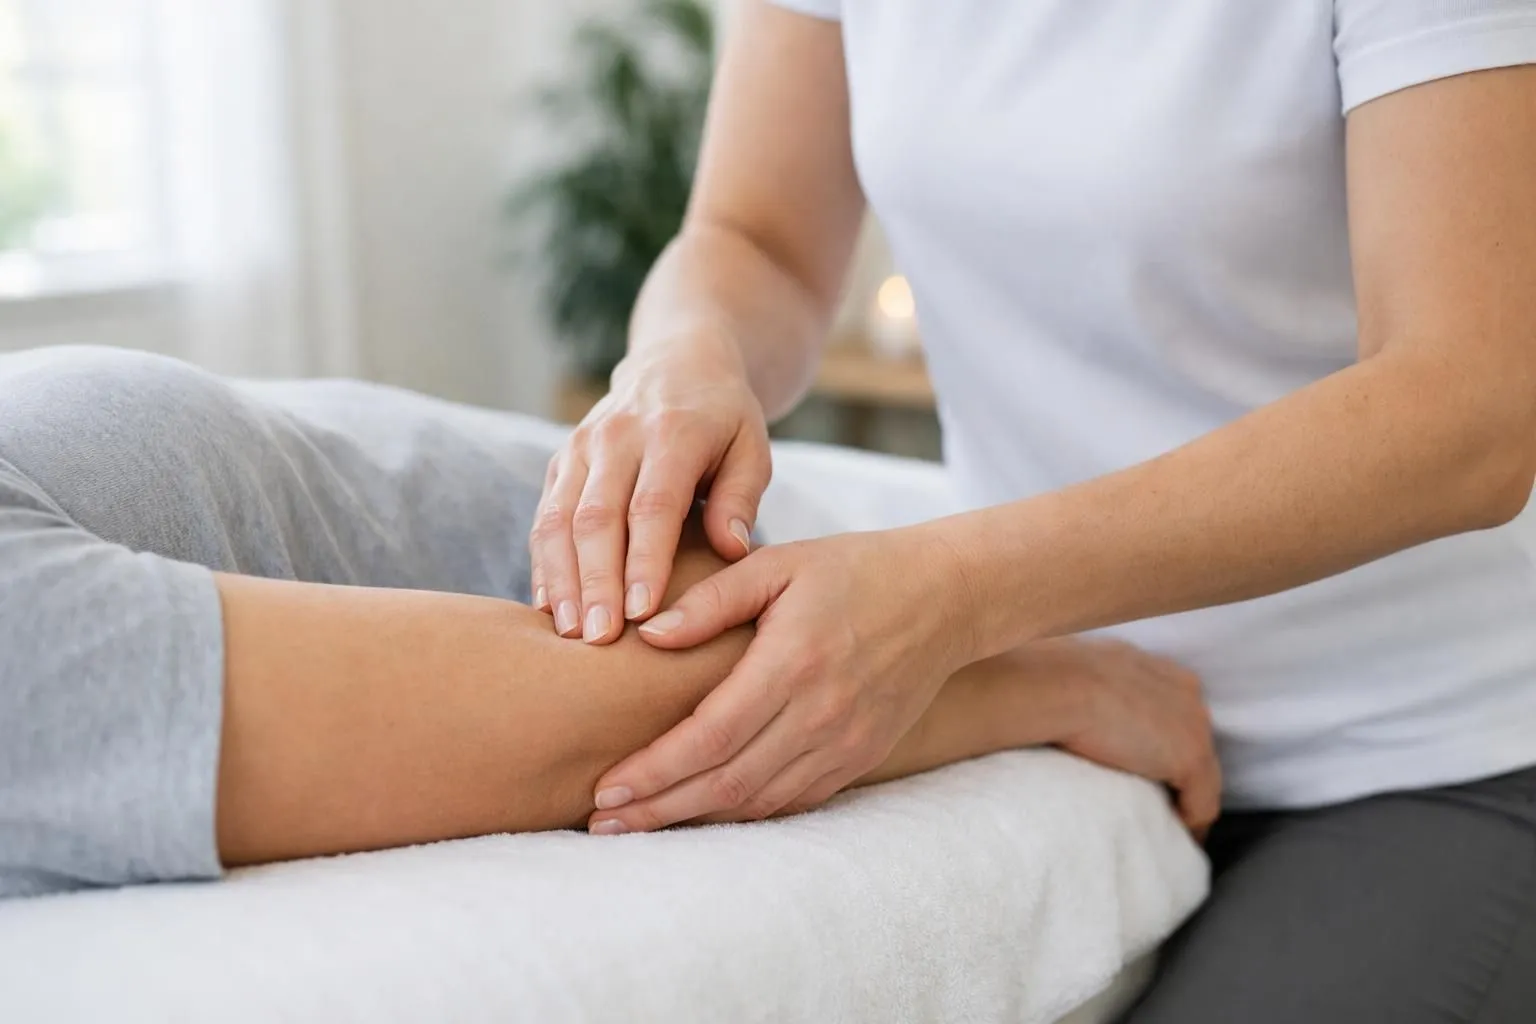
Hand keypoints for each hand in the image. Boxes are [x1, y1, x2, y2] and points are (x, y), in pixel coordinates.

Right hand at [530, 333, 771, 643]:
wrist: (675, 363)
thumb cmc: (725, 420)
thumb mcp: (752, 447)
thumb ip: (742, 497)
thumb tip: (732, 550)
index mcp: (672, 433)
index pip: (653, 506)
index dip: (644, 561)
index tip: (642, 613)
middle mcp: (618, 438)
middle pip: (597, 518)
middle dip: (596, 582)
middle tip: (600, 640)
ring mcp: (581, 449)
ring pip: (559, 519)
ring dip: (562, 580)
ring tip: (570, 634)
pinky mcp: (560, 463)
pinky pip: (544, 517)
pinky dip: (544, 565)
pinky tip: (548, 610)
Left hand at [585, 527, 975, 831]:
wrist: (944, 597)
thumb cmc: (852, 569)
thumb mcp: (780, 564)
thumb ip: (712, 599)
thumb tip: (647, 632)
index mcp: (793, 662)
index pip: (710, 736)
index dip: (655, 770)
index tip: (606, 788)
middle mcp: (821, 714)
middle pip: (727, 783)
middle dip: (659, 809)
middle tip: (602, 823)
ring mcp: (845, 743)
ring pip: (758, 802)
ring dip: (695, 820)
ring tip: (638, 826)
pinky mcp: (861, 758)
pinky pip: (793, 801)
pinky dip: (744, 814)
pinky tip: (702, 813)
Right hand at [1027, 638, 1221, 835]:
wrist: (1060, 684)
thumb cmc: (1058, 679)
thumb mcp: (1089, 674)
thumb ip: (1104, 689)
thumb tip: (1082, 707)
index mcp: (1164, 674)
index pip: (1180, 717)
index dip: (1166, 744)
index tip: (1150, 765)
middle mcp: (1188, 696)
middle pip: (1195, 745)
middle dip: (1178, 770)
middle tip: (1157, 796)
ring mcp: (1195, 729)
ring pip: (1205, 777)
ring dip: (1186, 799)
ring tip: (1165, 823)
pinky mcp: (1191, 760)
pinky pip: (1202, 805)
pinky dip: (1190, 825)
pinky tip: (1174, 838)